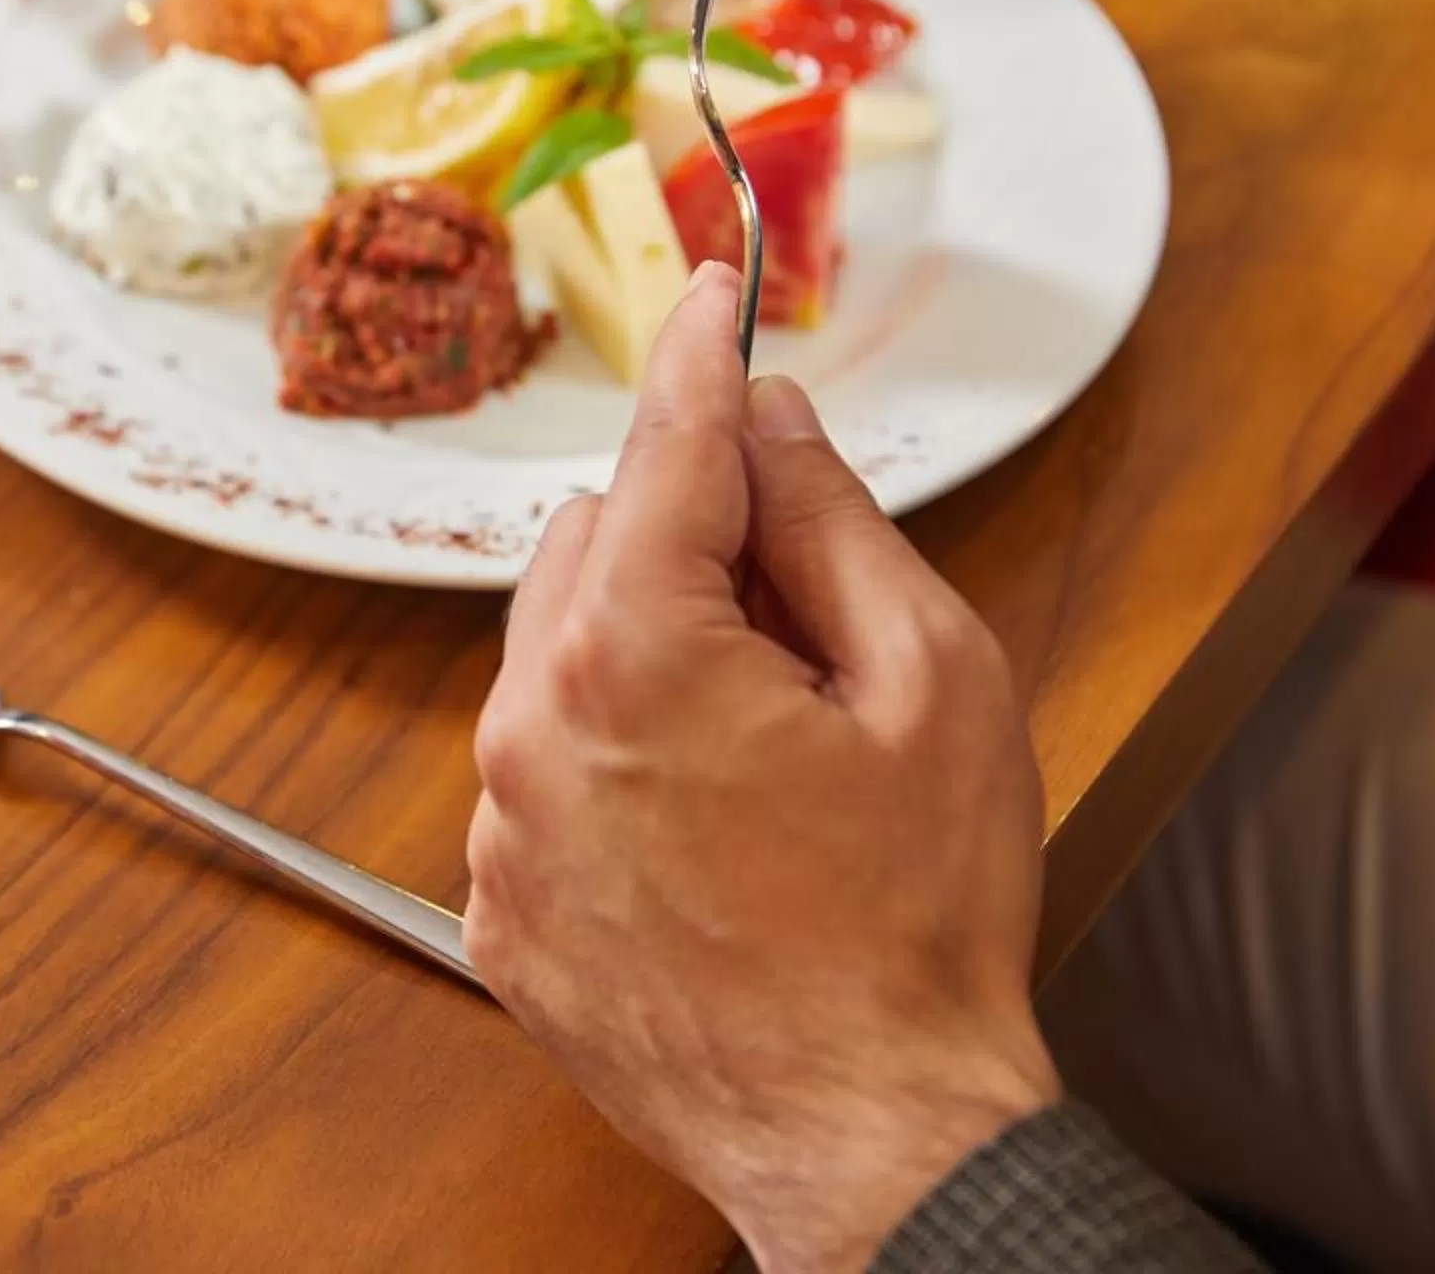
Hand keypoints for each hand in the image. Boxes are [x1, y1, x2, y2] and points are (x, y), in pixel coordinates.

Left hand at [463, 265, 1059, 1272]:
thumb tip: (772, 422)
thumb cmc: (917, 930)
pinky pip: (541, 772)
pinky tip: (712, 828)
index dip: (702, 360)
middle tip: (808, 623)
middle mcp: (532, 730)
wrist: (874, 1137)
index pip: (668, 450)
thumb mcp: (934, 683)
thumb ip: (834, 523)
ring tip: (771, 755)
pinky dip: (611, 762)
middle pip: (601, 545)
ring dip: (648, 656)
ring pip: (560, 656)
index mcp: (636, 654)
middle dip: (696, 548)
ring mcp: (503, 828)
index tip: (710, 298)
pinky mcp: (500, 907)